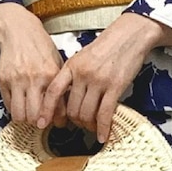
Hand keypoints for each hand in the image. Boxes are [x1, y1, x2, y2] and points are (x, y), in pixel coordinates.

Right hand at [0, 3, 68, 126]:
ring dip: (25, 119)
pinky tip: (20, 104)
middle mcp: (33, 79)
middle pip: (35, 116)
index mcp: (51, 75)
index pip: (56, 109)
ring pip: (20, 115)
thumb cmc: (41, 47)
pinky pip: (8, 106)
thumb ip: (61, 86)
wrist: (19, 31)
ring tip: (29, 114)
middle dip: (39, 123)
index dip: (57, 121)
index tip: (57, 122)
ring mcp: (16, 81)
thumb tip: (65, 111)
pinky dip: (15, 110)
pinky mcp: (3, 81)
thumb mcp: (57, 64)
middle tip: (41, 120)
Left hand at [38, 12, 171, 142]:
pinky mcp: (115, 86)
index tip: (42, 123)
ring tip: (92, 127)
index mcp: (71, 66)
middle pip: (71, 108)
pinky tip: (102, 135)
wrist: (129, 35)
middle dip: (75, 121)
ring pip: (86, 113)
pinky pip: (105, 113)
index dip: (46, 110)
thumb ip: (73, 76)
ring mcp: (99, 81)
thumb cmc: (107, 46)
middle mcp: (82, 74)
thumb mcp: (83, 57)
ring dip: (89, 125)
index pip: (54, 92)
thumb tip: (66, 97)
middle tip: (81, 124)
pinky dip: (102, 128)